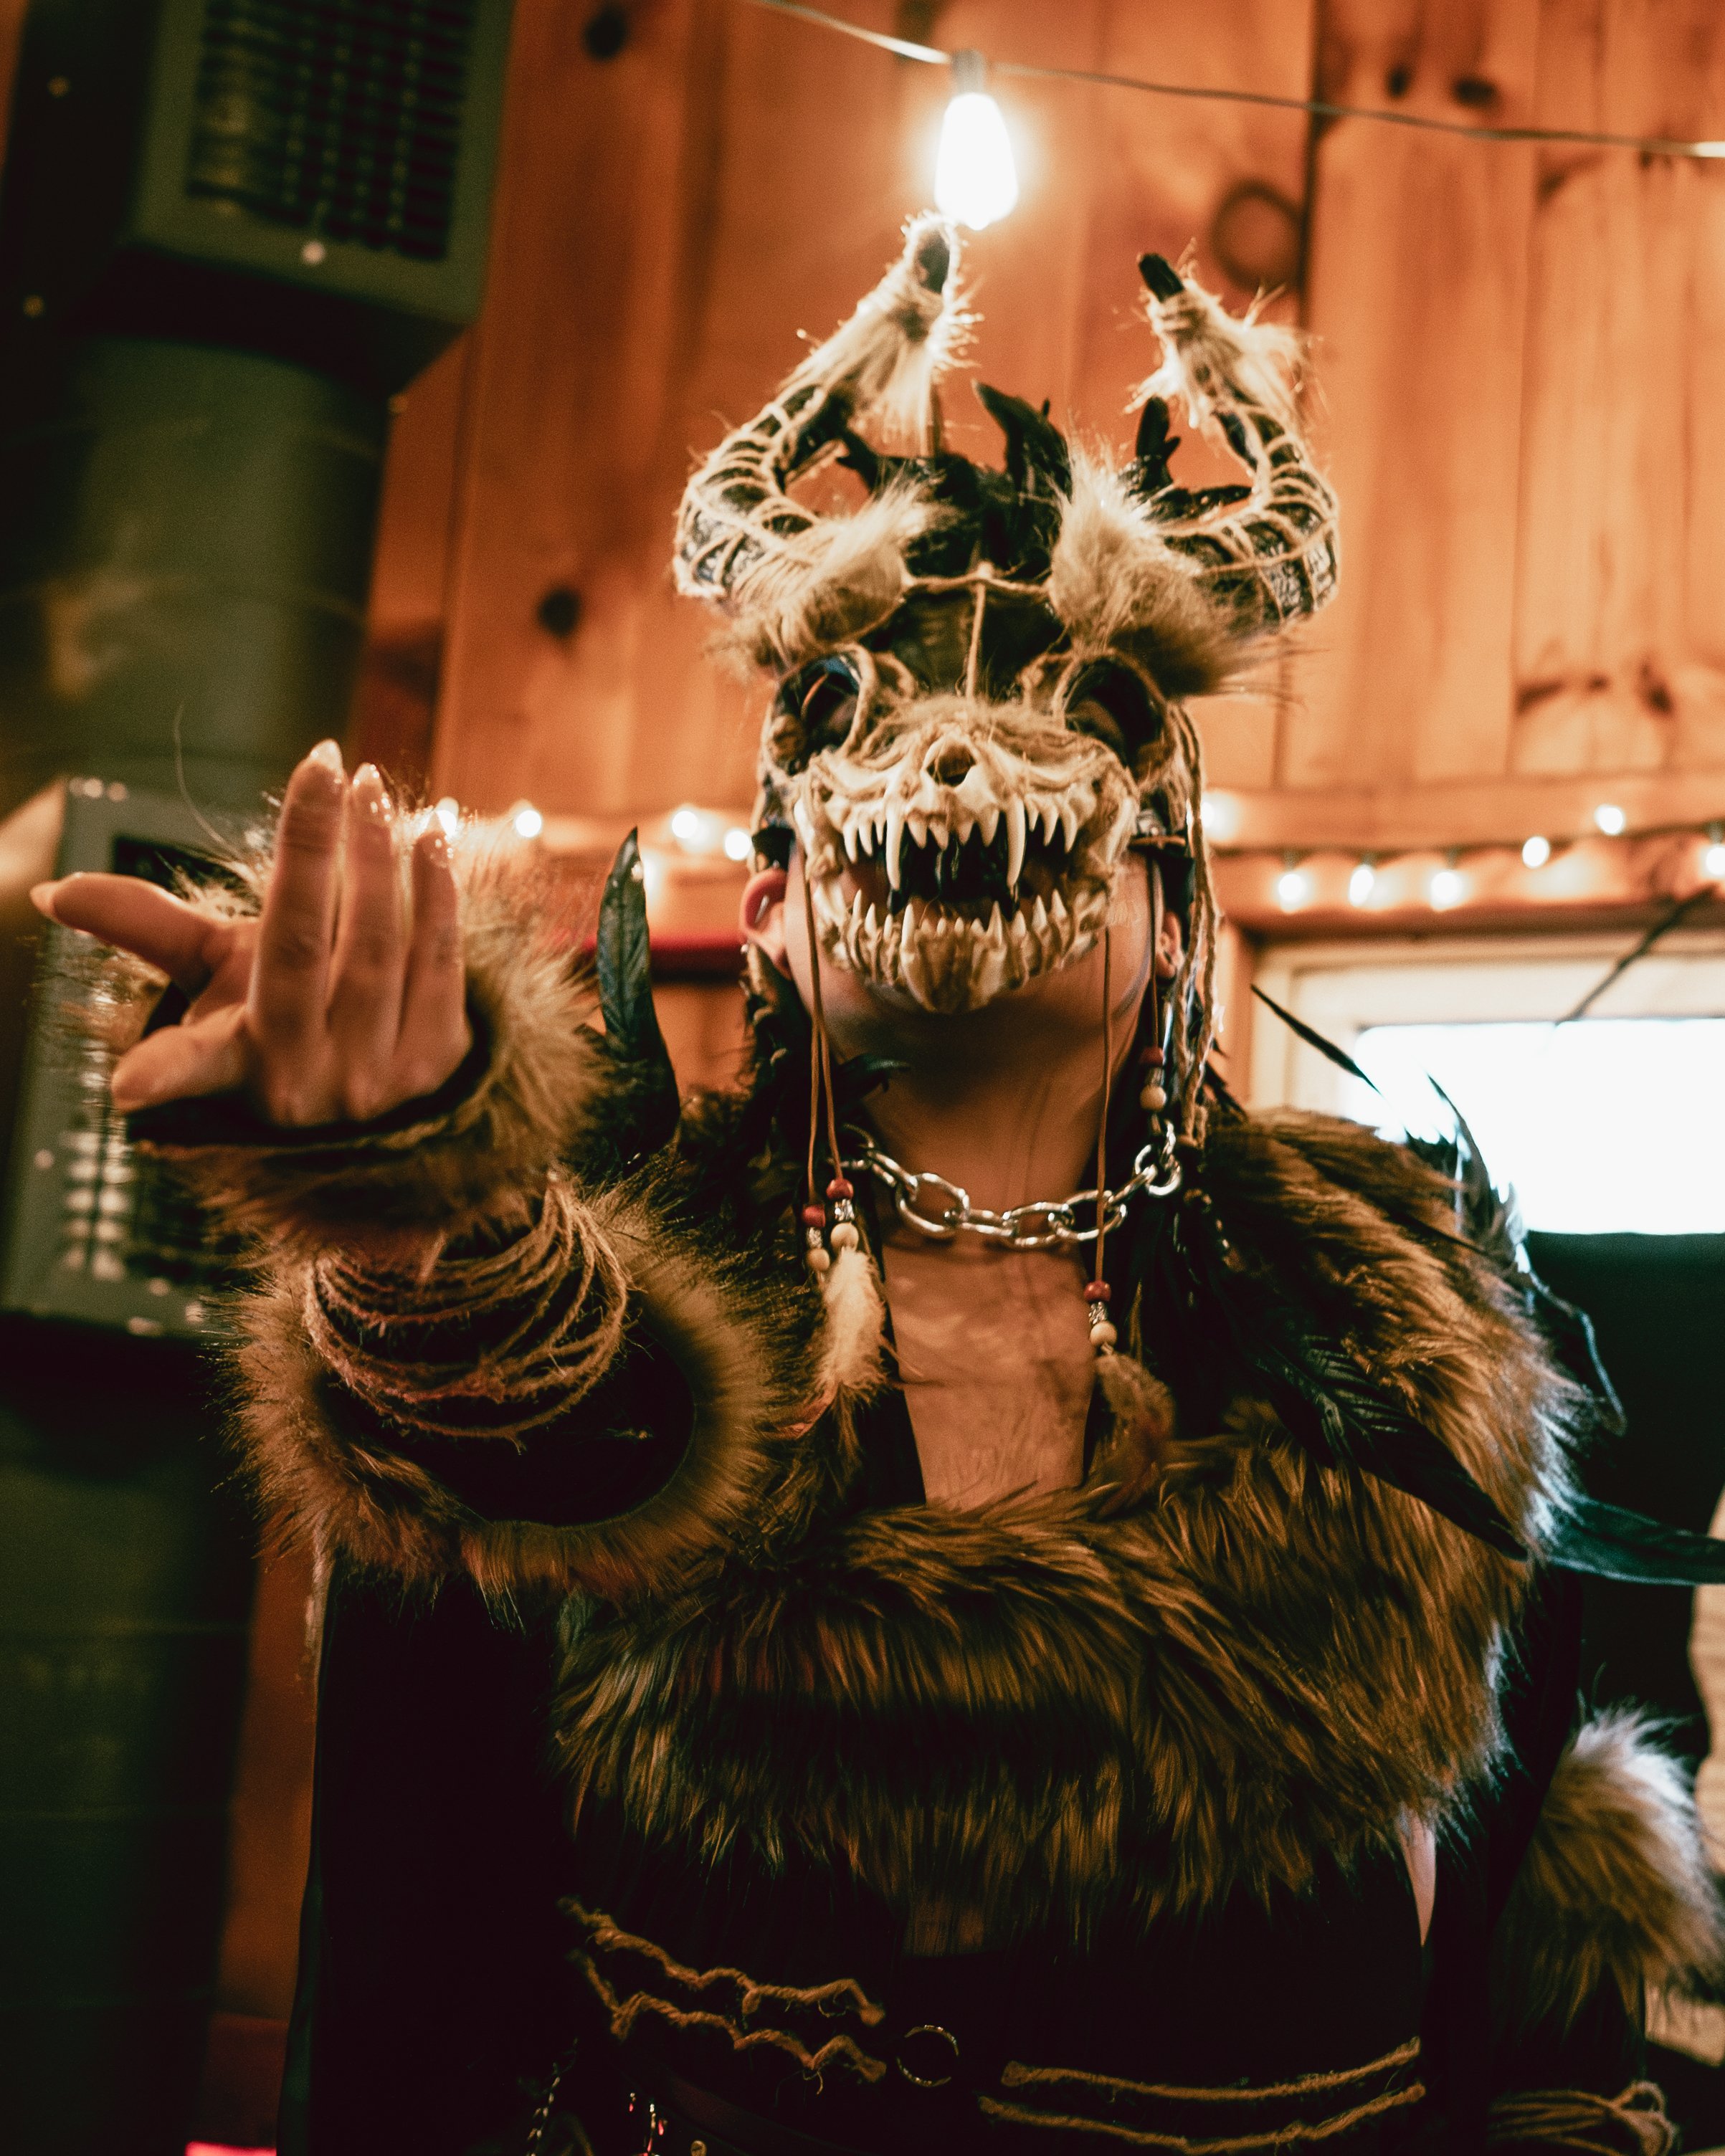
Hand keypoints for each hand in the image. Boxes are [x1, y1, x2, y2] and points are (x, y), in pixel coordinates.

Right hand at [31, 742, 471, 1124]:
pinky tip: (428, 836)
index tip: (127, 1087)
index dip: (161, 1074)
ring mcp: (380, 1074)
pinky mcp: (442, 1060)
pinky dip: (435, 893)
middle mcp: (307, 1078)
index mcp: (238, 1064)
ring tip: (372, 786)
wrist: (381, 1094)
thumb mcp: (211, 981)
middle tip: (327, 765)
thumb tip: (55, 893)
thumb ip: (145, 929)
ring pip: (379, 946)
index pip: (191, 1062)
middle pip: (304, 950)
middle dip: (313, 851)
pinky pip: (440, 959)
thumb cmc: (277, 1019)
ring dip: (378, 855)